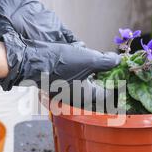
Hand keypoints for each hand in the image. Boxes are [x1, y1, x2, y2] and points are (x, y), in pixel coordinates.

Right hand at [0, 25, 119, 90]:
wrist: (30, 60)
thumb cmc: (60, 62)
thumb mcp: (89, 58)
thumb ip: (106, 61)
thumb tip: (117, 60)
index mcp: (86, 97)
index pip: (108, 95)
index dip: (117, 84)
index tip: (121, 73)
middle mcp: (76, 98)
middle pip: (96, 88)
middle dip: (102, 74)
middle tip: (108, 62)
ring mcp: (65, 93)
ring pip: (84, 81)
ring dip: (89, 68)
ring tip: (88, 54)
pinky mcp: (57, 84)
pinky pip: (73, 78)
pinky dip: (77, 67)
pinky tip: (75, 53)